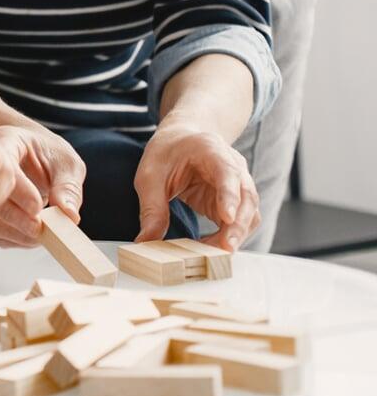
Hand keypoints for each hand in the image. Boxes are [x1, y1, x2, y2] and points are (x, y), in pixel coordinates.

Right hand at [0, 124, 87, 247]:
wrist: (35, 154)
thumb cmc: (50, 154)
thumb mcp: (67, 163)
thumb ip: (68, 187)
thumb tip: (69, 216)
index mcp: (7, 142)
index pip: (3, 167)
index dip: (20, 191)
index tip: (39, 207)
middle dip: (16, 217)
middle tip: (40, 228)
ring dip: (15, 232)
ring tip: (39, 233)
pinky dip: (12, 240)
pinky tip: (30, 235)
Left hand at [134, 121, 260, 249]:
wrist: (180, 141)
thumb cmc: (166, 154)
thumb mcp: (150, 176)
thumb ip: (151, 207)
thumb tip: (145, 241)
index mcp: (211, 150)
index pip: (227, 172)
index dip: (229, 195)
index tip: (227, 217)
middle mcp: (233, 166)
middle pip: (246, 197)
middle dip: (238, 226)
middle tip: (224, 249)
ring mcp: (239, 184)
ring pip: (249, 213)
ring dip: (235, 236)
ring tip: (210, 254)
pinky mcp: (236, 202)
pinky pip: (241, 223)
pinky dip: (230, 237)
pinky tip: (211, 248)